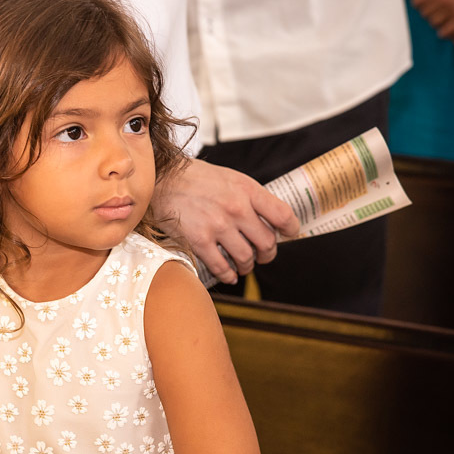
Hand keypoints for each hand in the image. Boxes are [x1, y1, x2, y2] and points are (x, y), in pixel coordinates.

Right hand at [152, 158, 298, 284]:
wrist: (163, 179)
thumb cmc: (197, 178)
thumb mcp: (231, 178)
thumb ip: (251, 197)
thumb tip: (272, 219)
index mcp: (247, 190)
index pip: (283, 215)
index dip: (291, 229)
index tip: (289, 235)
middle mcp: (236, 208)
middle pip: (267, 242)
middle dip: (268, 253)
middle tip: (263, 256)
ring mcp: (218, 226)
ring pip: (246, 258)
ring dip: (247, 266)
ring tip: (244, 265)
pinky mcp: (199, 240)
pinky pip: (221, 267)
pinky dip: (228, 275)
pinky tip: (229, 275)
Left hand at [411, 0, 453, 38]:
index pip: (417, 0)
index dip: (418, 3)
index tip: (421, 4)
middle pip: (425, 13)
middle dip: (428, 13)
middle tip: (432, 13)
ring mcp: (453, 10)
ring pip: (434, 23)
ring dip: (437, 22)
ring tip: (441, 20)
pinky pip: (445, 32)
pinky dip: (445, 31)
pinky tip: (448, 27)